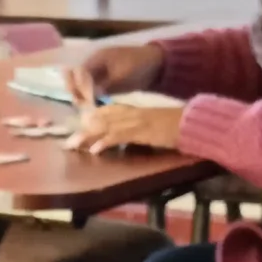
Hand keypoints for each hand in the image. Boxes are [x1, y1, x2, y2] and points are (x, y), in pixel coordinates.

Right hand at [69, 40, 165, 102]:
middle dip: (77, 92)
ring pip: (84, 87)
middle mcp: (95, 66)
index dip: (77, 85)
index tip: (81, 99)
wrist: (156, 65)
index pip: (79, 72)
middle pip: (78, 79)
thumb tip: (91, 96)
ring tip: (86, 110)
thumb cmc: (139, 64)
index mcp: (97, 58)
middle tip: (81, 106)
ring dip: (83, 97)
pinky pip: (94, 92)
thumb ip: (107, 84)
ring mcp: (100, 75)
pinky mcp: (106, 84)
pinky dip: (92, 100)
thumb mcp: (123, 74)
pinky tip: (93, 109)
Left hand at [74, 96, 188, 154]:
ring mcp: (136, 121)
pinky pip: (120, 136)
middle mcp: (133, 114)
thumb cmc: (178, 126)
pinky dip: (106, 142)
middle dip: (84, 129)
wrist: (194, 121)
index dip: (92, 119)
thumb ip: (140, 131)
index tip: (77, 126)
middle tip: (67, 139)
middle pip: (102, 119)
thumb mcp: (155, 127)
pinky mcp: (142, 131)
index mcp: (136, 111)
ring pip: (106, 127)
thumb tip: (129, 140)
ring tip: (72, 145)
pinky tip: (94, 149)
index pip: (109, 112)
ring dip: (88, 136)